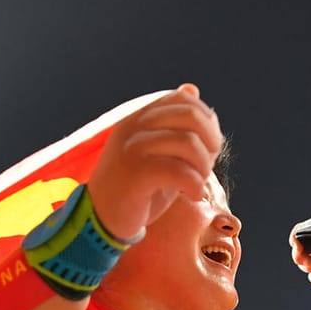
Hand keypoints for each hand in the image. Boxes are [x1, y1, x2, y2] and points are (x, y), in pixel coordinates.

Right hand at [87, 83, 223, 240]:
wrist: (100, 220)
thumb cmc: (136, 190)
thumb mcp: (159, 153)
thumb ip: (177, 126)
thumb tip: (191, 89)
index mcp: (139, 118)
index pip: (183, 100)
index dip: (206, 121)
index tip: (208, 148)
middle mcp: (133, 126)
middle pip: (190, 115)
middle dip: (210, 142)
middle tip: (205, 167)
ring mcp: (132, 148)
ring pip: (188, 142)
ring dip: (203, 168)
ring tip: (196, 185)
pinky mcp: (135, 173)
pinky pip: (180, 171)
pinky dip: (195, 186)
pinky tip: (193, 196)